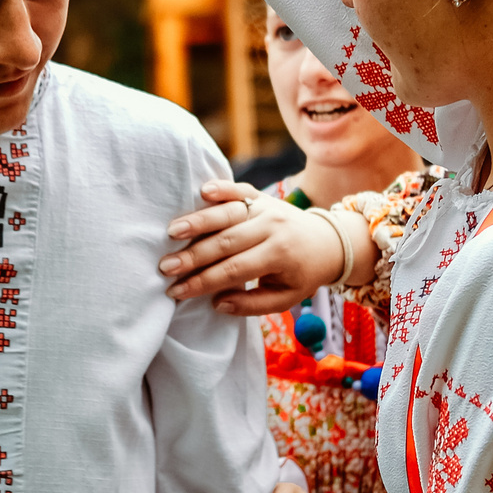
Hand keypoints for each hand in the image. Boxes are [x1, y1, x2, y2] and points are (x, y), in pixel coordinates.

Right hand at [161, 182, 350, 314]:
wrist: (328, 242)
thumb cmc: (301, 274)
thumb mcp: (285, 298)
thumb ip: (252, 304)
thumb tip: (217, 303)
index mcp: (279, 256)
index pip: (234, 270)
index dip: (203, 282)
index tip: (176, 291)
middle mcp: (272, 228)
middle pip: (226, 242)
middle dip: (192, 256)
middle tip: (164, 267)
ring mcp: (266, 207)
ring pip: (228, 213)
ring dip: (197, 222)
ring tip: (171, 232)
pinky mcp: (261, 195)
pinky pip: (239, 189)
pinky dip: (221, 188)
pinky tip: (201, 191)